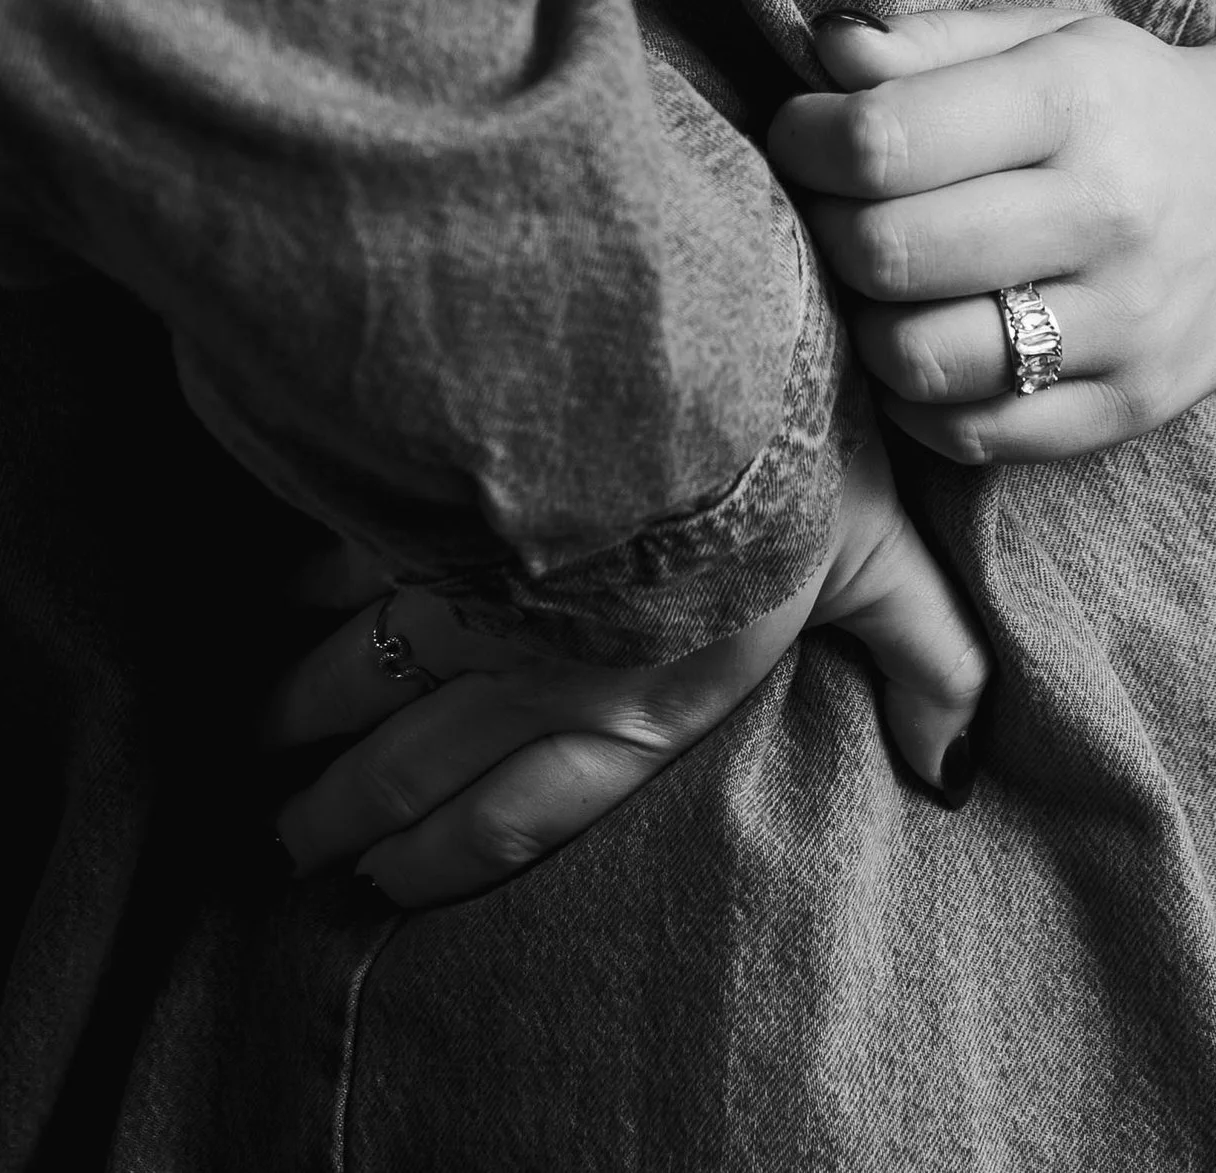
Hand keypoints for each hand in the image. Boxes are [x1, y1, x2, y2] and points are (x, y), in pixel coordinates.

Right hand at [266, 434, 986, 902]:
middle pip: (424, 756)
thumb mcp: (885, 555)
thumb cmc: (802, 445)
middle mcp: (541, 657)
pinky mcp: (431, 482)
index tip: (382, 883)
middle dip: (351, 805)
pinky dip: (311, 580)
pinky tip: (277, 595)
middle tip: (287, 838)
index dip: (448, 855)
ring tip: (262, 741)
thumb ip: (922, 663)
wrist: (683, 331)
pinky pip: (354, 548)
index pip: (530, 806)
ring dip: (313, 708)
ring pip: (371, 665)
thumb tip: (953, 772)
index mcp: (644, 693)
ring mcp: (471, 573)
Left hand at [765, 5, 1215, 464]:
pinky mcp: (1133, 407)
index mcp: (1074, 98)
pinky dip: (920, 399)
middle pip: (888, 252)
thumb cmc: (1130, 103)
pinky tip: (929, 340)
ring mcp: (1127, 323)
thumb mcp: (1047, 38)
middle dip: (825, 230)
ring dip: (866, 323)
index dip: (807, 142)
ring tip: (881, 283)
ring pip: (919, 360)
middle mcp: (1107, 212)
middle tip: (832, 211)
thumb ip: (928, 45)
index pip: (884, 140)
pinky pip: (974, 435)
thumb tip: (822, 53)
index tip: (801, 136)